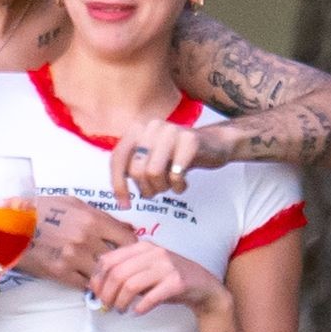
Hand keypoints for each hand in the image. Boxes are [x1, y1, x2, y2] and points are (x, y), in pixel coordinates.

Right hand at [17, 192, 135, 291]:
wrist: (11, 224)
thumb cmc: (43, 210)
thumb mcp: (74, 204)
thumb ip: (102, 216)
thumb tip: (127, 228)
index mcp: (93, 219)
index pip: (128, 240)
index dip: (134, 249)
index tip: (133, 254)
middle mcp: (86, 239)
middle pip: (119, 261)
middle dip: (124, 267)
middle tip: (128, 272)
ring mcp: (73, 258)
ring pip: (103, 276)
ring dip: (107, 280)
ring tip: (112, 282)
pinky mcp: (60, 273)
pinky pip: (84, 285)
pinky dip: (89, 285)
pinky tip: (90, 282)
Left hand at [91, 241, 227, 318]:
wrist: (203, 286)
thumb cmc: (170, 279)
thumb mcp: (146, 269)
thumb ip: (126, 272)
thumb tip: (98, 287)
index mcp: (142, 247)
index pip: (108, 259)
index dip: (97, 279)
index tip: (96, 293)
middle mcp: (153, 252)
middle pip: (117, 274)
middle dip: (107, 294)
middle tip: (107, 306)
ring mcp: (166, 266)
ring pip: (130, 285)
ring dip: (121, 303)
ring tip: (121, 310)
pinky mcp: (177, 282)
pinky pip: (151, 297)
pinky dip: (140, 308)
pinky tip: (138, 312)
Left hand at [110, 119, 241, 204]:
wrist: (213, 143)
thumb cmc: (177, 156)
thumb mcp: (151, 159)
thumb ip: (132, 168)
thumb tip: (120, 196)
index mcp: (138, 130)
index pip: (117, 159)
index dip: (118, 185)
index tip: (125, 205)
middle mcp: (152, 127)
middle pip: (136, 170)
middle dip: (146, 189)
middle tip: (157, 191)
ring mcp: (172, 131)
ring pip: (153, 173)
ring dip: (162, 187)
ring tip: (171, 185)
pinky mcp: (190, 141)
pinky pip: (175, 174)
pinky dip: (178, 186)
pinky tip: (183, 183)